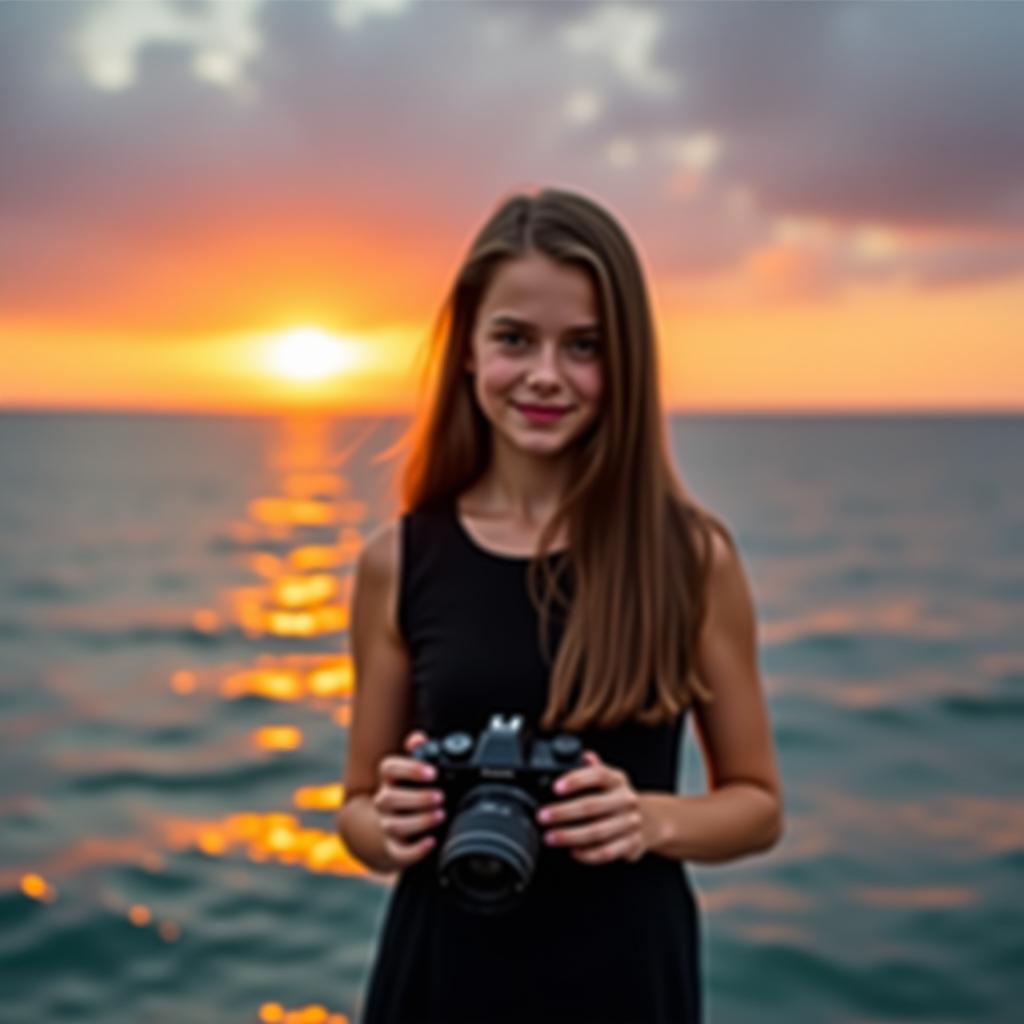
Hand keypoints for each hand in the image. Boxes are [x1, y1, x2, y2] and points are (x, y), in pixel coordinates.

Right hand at [371, 729, 445, 869]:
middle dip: (417, 798)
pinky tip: (431, 842)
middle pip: (389, 798)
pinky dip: (416, 850)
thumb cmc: (410, 793)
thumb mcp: (414, 773)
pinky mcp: (394, 849)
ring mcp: (387, 825)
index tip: (432, 772)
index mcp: (390, 780)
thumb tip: (418, 738)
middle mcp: (384, 802)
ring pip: (394, 825)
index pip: (388, 768)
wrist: (392, 828)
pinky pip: (399, 853)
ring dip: (419, 821)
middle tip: (440, 796)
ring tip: (440, 815)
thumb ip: (419, 754)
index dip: (409, 769)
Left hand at [536, 751, 653, 864]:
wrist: (650, 820)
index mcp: (617, 780)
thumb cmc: (617, 798)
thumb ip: (592, 768)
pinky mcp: (632, 844)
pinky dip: (589, 854)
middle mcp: (626, 799)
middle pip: (593, 806)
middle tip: (542, 817)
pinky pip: (608, 852)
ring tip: (550, 837)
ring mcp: (631, 823)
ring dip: (571, 836)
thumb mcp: (608, 778)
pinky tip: (573, 852)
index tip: (555, 787)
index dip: (576, 780)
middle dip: (564, 813)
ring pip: (598, 832)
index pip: (597, 775)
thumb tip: (583, 755)